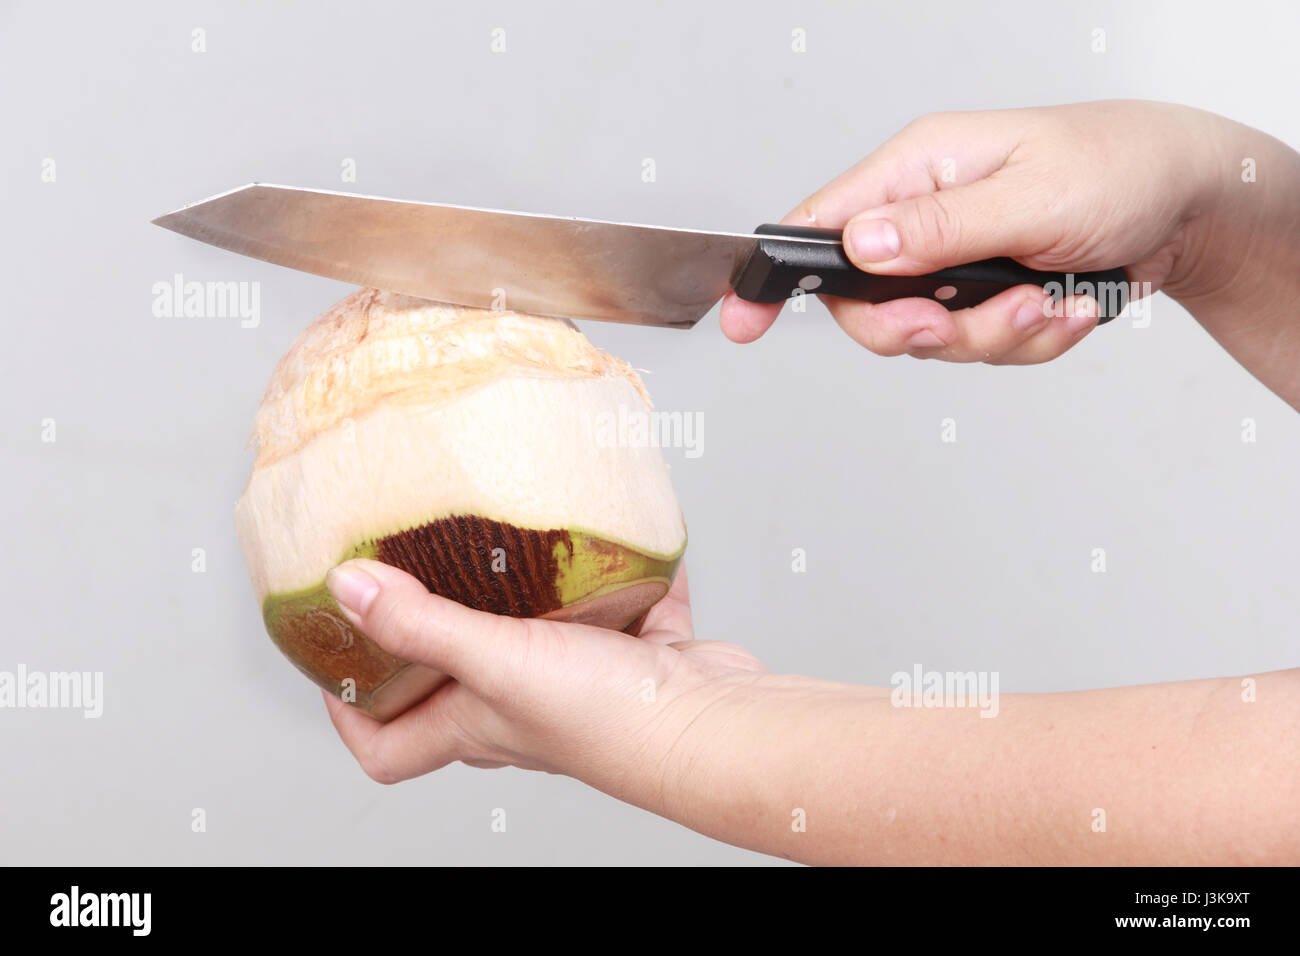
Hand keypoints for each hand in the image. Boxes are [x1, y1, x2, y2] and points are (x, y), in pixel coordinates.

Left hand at [320, 559, 766, 793]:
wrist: (716, 726)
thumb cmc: (608, 719)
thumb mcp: (498, 662)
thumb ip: (423, 622)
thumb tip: (344, 587)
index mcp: (475, 724)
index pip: (389, 746)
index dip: (350, 713)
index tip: (332, 659)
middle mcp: (521, 710)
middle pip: (455, 683)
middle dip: (429, 632)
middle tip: (409, 568)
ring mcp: (579, 682)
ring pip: (535, 636)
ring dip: (520, 593)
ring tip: (499, 534)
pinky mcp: (638, 655)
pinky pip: (620, 605)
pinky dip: (616, 571)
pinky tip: (611, 527)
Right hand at [721, 100, 1235, 363]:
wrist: (1185, 203)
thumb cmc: (1118, 168)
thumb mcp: (1030, 195)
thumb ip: (940, 228)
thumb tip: (859, 246)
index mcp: (920, 170)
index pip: (821, 224)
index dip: (777, 274)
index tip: (745, 316)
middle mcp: (927, 219)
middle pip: (870, 304)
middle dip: (925, 329)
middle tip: (970, 320)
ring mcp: (955, 264)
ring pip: (933, 339)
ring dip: (999, 334)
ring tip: (1051, 296)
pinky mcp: (986, 300)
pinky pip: (984, 350)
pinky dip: (1031, 340)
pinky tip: (1066, 302)